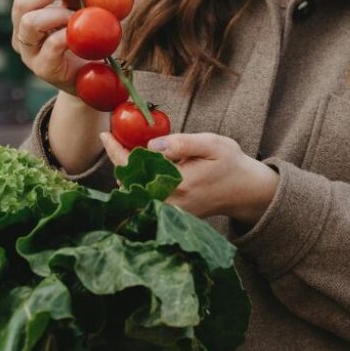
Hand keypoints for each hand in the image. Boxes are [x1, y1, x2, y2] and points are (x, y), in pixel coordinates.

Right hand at [11, 0, 83, 94]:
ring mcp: (30, 53)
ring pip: (28, 23)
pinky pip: (50, 46)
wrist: (92, 81)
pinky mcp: (44, 69)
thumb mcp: (80, 14)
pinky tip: (79, 31)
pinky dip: (65, 34)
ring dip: (55, 12)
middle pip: (22, 3)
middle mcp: (22, 33)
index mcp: (28, 15)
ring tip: (76, 14)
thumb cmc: (84, 45)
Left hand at [100, 131, 278, 222]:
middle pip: (129, 184)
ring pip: (134, 193)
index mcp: (178, 183)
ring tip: (125, 149)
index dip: (117, 152)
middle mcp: (171, 202)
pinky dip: (137, 182)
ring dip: (126, 172)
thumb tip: (152, 145)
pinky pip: (145, 199)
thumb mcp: (212, 144)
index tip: (106, 135)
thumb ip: (182, 143)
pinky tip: (141, 166)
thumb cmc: (229, 163)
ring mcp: (170, 212)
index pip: (136, 169)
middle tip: (114, 139)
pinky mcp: (171, 215)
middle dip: (118, 161)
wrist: (244, 191)